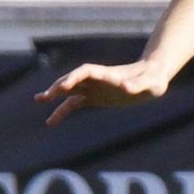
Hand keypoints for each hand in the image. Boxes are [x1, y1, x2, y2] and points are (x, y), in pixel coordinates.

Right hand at [35, 60, 170, 126]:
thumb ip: (137, 84)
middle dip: (59, 86)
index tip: (64, 86)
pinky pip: (74, 104)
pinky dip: (62, 111)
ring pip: (70, 91)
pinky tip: (50, 122)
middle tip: (45, 96)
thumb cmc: (154, 78)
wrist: (153, 77)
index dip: (74, 77)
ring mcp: (94, 89)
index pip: (86, 72)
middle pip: (73, 80)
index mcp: (108, 74)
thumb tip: (124, 87)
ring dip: (54, 95)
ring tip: (39, 100)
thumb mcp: (151, 82)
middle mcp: (97, 80)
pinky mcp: (94, 98)